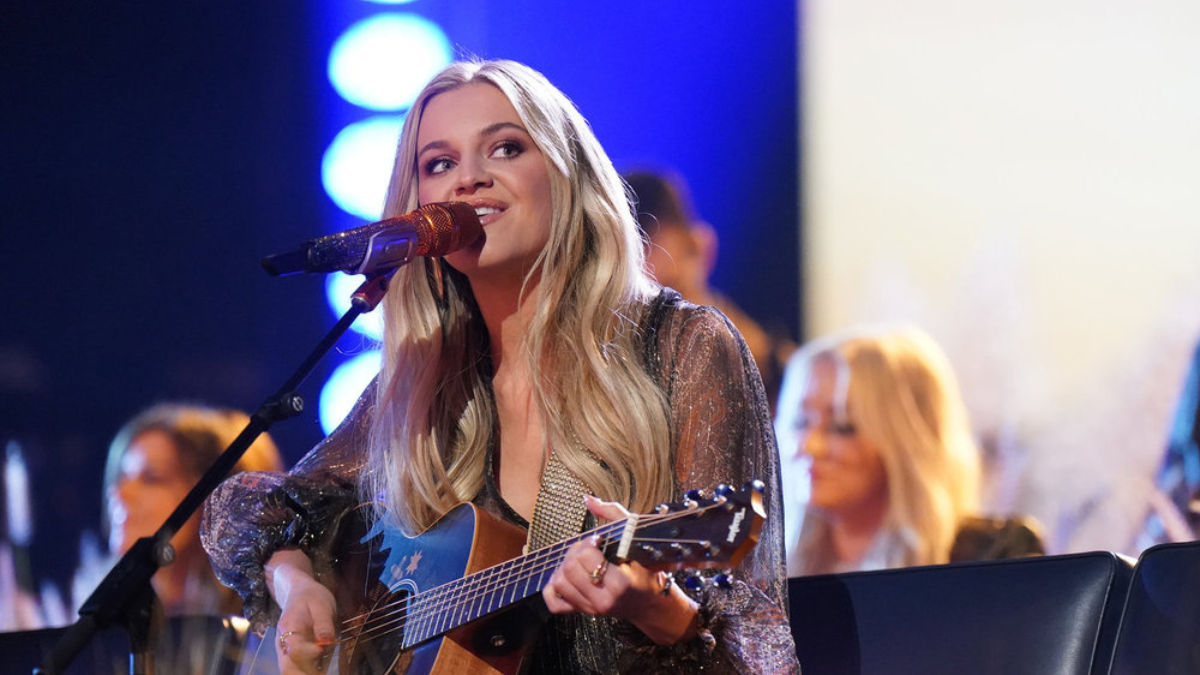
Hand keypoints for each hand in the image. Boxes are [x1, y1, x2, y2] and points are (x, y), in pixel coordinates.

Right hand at [267, 549, 338, 674]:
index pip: (294, 649)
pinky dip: (307, 672)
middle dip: (305, 673)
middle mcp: (283, 642)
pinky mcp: (292, 654)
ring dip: (306, 673)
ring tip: (322, 671)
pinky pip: (295, 668)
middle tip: (322, 671)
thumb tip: (326, 640)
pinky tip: (320, 670)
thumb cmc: (312, 597)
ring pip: (289, 670)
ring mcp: (285, 649)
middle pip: (287, 667)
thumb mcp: (321, 604)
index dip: (308, 653)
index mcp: (289, 627)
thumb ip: (323, 623)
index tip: (321, 649)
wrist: (300, 592)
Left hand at [541, 496, 699, 644]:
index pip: (587, 557)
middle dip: (575, 551)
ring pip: (559, 583)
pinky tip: (565, 575)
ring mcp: (591, 608)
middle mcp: (603, 599)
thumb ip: (613, 514)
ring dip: (565, 565)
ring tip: (579, 559)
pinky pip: (554, 603)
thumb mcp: (636, 539)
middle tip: (588, 547)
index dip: (589, 541)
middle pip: (569, 569)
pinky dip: (553, 587)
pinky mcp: (583, 611)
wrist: (649, 602)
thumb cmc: (646, 570)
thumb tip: (588, 499)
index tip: (598, 539)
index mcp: (620, 583)